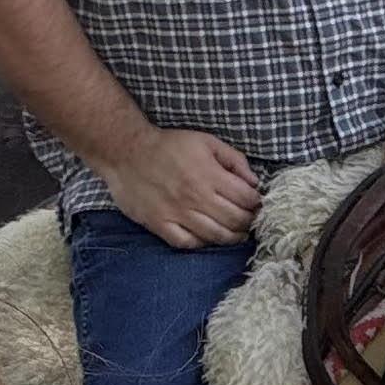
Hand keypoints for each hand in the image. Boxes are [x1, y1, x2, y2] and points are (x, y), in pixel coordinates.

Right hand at [103, 122, 261, 249]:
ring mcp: (177, 213)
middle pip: (235, 220)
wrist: (127, 152)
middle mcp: (195, 197)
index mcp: (209, 174)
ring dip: (232, 237)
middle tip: (251, 220)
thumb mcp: (206, 141)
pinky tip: (209, 238)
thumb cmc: (169, 145)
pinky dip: (202, 243)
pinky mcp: (160, 224)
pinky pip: (187, 243)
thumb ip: (234, 160)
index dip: (257, 203)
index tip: (257, 204)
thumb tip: (254, 182)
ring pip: (215, 236)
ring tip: (238, 233)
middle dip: (249, 222)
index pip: (246, 198)